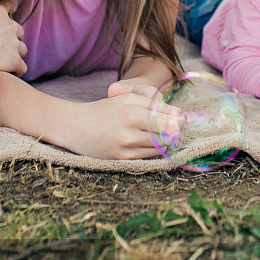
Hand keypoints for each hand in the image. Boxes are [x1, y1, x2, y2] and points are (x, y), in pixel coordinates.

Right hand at [0, 0, 26, 76]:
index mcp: (1, 14)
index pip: (9, 6)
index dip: (6, 9)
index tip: (5, 12)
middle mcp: (12, 28)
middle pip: (18, 30)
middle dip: (13, 34)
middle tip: (1, 41)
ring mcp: (15, 46)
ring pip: (22, 48)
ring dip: (16, 52)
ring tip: (5, 57)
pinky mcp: (15, 62)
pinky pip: (22, 67)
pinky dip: (18, 68)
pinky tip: (12, 71)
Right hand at [65, 89, 184, 159]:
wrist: (77, 128)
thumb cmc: (104, 109)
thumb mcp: (127, 98)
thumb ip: (152, 103)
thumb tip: (178, 113)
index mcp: (131, 115)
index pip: (167, 122)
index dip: (179, 121)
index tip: (182, 117)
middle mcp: (130, 135)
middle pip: (166, 137)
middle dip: (175, 131)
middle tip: (176, 124)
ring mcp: (127, 150)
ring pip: (159, 148)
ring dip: (166, 140)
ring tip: (163, 131)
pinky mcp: (124, 160)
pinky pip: (149, 156)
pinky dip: (155, 148)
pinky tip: (151, 140)